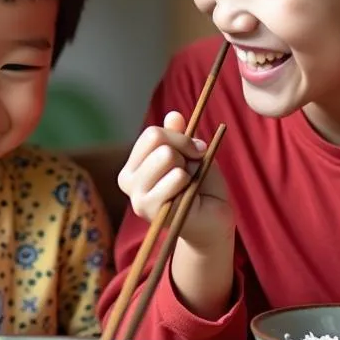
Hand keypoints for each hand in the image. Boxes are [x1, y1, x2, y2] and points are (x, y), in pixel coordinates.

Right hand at [117, 111, 232, 249]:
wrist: (213, 223)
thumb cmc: (201, 189)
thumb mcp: (192, 156)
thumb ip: (179, 137)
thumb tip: (173, 116)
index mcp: (132, 166)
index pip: (152, 134)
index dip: (180, 138)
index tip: (196, 151)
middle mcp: (127, 181)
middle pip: (159, 141)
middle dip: (185, 151)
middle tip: (192, 171)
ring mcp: (136, 197)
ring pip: (167, 156)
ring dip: (189, 169)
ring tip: (189, 186)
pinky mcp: (151, 210)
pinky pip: (177, 177)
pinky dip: (190, 182)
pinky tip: (188, 197)